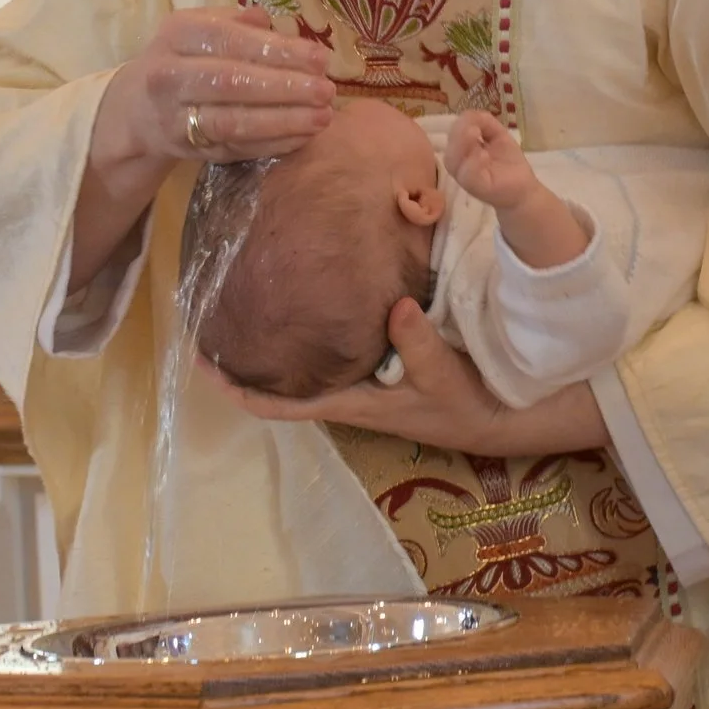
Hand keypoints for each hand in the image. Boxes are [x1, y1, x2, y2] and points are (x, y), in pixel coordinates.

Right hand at [93, 7, 334, 170]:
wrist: (136, 109)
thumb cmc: (185, 58)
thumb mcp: (202, 28)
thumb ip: (238, 23)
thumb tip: (272, 21)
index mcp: (178, 33)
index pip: (231, 40)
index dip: (278, 51)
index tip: (319, 59)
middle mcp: (169, 75)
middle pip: (231, 82)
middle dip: (285, 87)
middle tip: (327, 91)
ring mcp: (174, 116)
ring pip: (232, 121)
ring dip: (283, 121)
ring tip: (323, 117)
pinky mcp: (186, 149)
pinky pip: (234, 147)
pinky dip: (272, 144)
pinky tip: (303, 137)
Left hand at [203, 298, 612, 456]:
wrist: (510, 416)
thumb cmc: (472, 405)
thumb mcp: (447, 377)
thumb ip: (420, 346)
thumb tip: (395, 307)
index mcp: (353, 402)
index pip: (280, 405)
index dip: (237, 388)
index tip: (199, 361)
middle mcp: (351, 392)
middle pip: (284, 381)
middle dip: (251, 355)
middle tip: (220, 310)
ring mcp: (367, 380)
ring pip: (310, 363)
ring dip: (284, 339)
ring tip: (259, 292)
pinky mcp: (387, 364)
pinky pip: (340, 347)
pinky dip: (321, 326)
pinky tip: (323, 292)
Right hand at [444, 110, 536, 209]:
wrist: (524, 187)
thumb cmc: (508, 161)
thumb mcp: (498, 135)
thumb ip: (485, 122)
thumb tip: (470, 114)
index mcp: (462, 150)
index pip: (453, 134)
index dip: (461, 123)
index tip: (475, 118)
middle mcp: (460, 164)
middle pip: (450, 147)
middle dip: (459, 133)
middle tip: (473, 127)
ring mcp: (466, 177)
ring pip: (453, 162)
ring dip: (462, 145)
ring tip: (474, 133)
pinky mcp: (476, 188)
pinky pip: (468, 176)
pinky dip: (473, 163)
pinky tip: (482, 154)